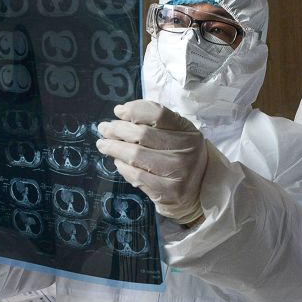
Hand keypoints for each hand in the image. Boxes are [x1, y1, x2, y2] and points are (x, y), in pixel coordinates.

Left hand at [96, 100, 207, 224]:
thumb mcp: (178, 135)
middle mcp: (186, 150)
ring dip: (114, 148)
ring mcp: (178, 172)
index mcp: (189, 132)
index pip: (158, 114)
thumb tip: (120, 112)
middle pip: (143, 134)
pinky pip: (137, 176)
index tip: (118, 111)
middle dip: (117, 129)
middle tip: (104, 128)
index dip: (134, 110)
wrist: (198, 191)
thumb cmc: (182, 157)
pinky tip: (118, 162)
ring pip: (136, 155)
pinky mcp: (168, 192)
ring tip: (103, 144)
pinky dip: (122, 167)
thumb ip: (155, 122)